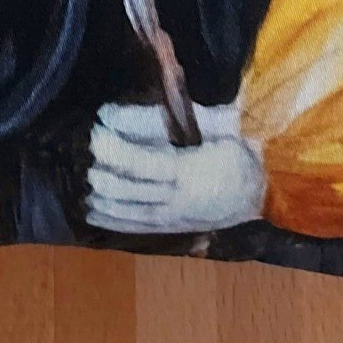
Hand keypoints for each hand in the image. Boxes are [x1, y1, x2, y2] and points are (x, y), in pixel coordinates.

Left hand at [85, 99, 265, 234]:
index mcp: (191, 172)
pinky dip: (108, 217)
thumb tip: (116, 113)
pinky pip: (133, 227)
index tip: (94, 129)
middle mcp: (178, 200)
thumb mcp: (214, 124)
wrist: (264, 190)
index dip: (115, 149)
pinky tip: (89, 206)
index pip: (143, 164)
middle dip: (99, 170)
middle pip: (129, 189)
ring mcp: (172, 218)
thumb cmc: (238, 147)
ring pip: (126, 209)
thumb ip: (166, 118)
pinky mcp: (170, 229)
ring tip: (77, 173)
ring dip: (99, 193)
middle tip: (79, 149)